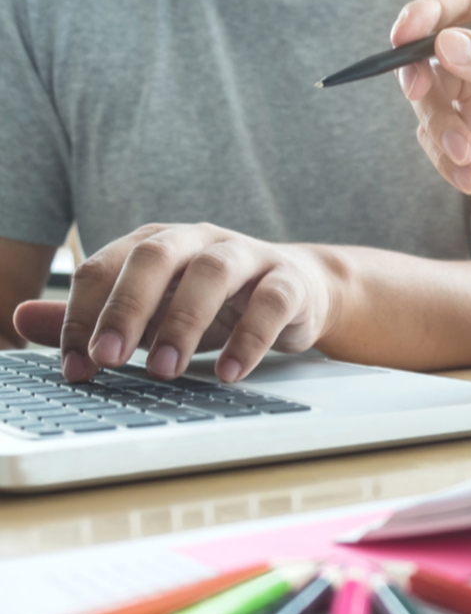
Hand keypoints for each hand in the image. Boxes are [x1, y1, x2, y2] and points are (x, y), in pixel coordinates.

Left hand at [13, 223, 340, 382]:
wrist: (300, 291)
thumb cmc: (220, 303)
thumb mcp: (154, 311)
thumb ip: (96, 316)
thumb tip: (22, 320)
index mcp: (157, 243)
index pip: (106, 267)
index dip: (83, 315)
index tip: (77, 366)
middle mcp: (199, 240)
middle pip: (155, 257)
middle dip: (125, 308)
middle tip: (107, 359)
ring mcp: (247, 256)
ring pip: (212, 273)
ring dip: (184, 322)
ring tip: (165, 371)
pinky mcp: (288, 282)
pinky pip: (270, 303)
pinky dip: (249, 339)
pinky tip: (229, 373)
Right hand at [391, 0, 470, 222]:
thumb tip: (446, 44)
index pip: (459, 1)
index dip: (427, 12)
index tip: (406, 35)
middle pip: (428, 50)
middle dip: (416, 73)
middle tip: (419, 93)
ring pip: (427, 101)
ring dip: (440, 128)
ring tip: (468, 154)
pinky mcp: (466, 136)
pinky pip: (434, 143)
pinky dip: (446, 162)